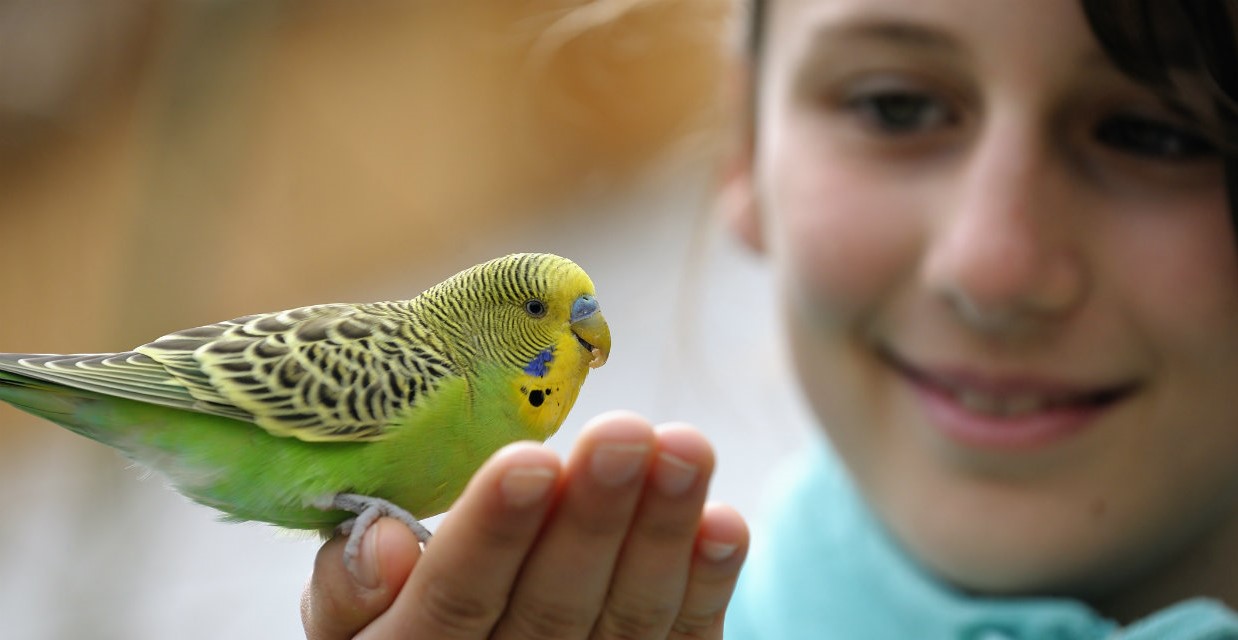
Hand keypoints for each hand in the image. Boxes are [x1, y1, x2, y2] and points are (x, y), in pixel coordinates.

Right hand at [302, 411, 748, 638]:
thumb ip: (348, 589)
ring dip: (663, 534)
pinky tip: (725, 522)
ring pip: (627, 621)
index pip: (455, 601)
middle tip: (626, 432)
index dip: (493, 533)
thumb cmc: (401, 630)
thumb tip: (379, 539)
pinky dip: (708, 585)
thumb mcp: (348, 623)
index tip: (529, 459)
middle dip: (593, 518)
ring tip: (687, 447)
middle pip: (553, 608)